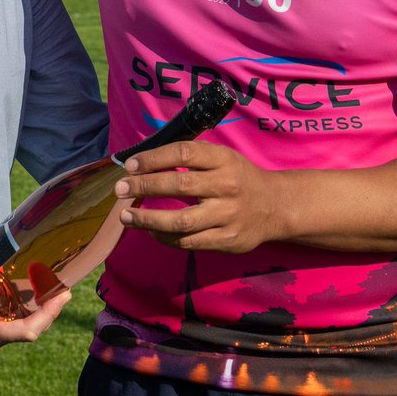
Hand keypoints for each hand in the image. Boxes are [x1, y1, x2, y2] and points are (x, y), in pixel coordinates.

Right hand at [0, 226, 70, 348]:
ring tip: (54, 283)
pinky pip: (17, 318)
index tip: (63, 296)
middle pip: (33, 327)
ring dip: (42, 307)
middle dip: (51, 308)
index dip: (49, 314)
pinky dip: (28, 305)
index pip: (27, 331)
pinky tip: (32, 285)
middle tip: (65, 285)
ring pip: (26, 323)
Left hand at [114, 142, 274, 253]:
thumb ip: (191, 157)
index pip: (184, 153)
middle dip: (144, 186)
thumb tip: (144, 159)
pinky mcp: (226, 240)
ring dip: (148, 219)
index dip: (154, 157)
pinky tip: (151, 230)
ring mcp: (227, 215)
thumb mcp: (223, 158)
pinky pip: (189, 242)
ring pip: (181, 221)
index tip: (130, 165)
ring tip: (126, 216)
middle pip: (179, 185)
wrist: (276, 206)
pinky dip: (165, 237)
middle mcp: (227, 186)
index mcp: (224, 160)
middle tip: (120, 188)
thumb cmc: (239, 177)